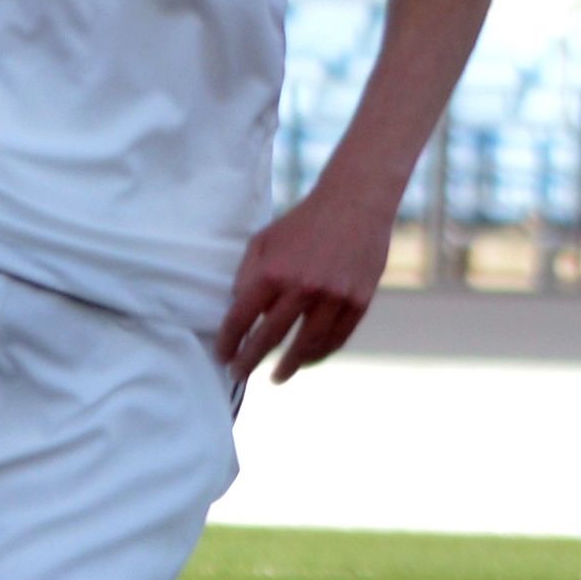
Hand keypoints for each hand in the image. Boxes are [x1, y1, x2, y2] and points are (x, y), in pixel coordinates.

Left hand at [212, 179, 398, 383]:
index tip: (222, 356)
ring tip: (276, 377)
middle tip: (238, 375)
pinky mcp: (358, 302)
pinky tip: (306, 360)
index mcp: (273, 271)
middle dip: (249, 361)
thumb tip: (240, 311)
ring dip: (288, 367)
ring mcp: (333, 297)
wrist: (354, 203)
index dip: (228, 342)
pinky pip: (336, 339)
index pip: (241, 318)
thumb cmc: (303, 222)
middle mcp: (302, 288)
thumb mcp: (264, 240)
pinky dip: (319, 354)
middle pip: (269, 338)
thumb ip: (247, 274)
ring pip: (306, 346)